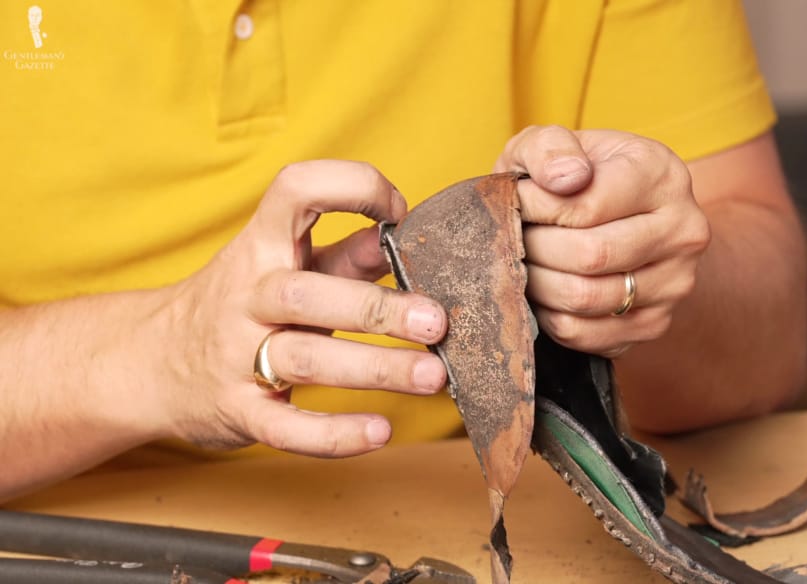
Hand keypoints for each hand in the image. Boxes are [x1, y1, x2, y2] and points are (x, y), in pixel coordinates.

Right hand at [158, 160, 448, 456]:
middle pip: (304, 293)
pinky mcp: (237, 411)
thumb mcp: (283, 269)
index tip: (398, 212)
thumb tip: (404, 237)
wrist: (148, 363)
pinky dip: (333, 435)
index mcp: (262, 246)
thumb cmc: (239, 305)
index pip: (296, 190)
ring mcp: (236, 355)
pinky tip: (380, 432)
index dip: (351, 187)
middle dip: (374, 306)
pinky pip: (284, 428)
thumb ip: (344, 256)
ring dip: (372, 368)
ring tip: (432, 375)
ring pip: (302, 359)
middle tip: (436, 321)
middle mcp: (245, 295)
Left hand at [494, 127, 709, 357]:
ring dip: (537, 283)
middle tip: (515, 237)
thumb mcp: (557, 144)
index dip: (534, 209)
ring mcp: (675, 283)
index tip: (516, 202)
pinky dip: (549, 316)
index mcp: (662, 174)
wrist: (623, 218)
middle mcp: (684, 230)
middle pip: (589, 256)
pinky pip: (584, 334)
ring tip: (526, 261)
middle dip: (535, 249)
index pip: (586, 206)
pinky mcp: (654, 324)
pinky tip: (543, 291)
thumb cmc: (578, 177)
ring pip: (584, 298)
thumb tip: (563, 179)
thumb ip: (550, 148)